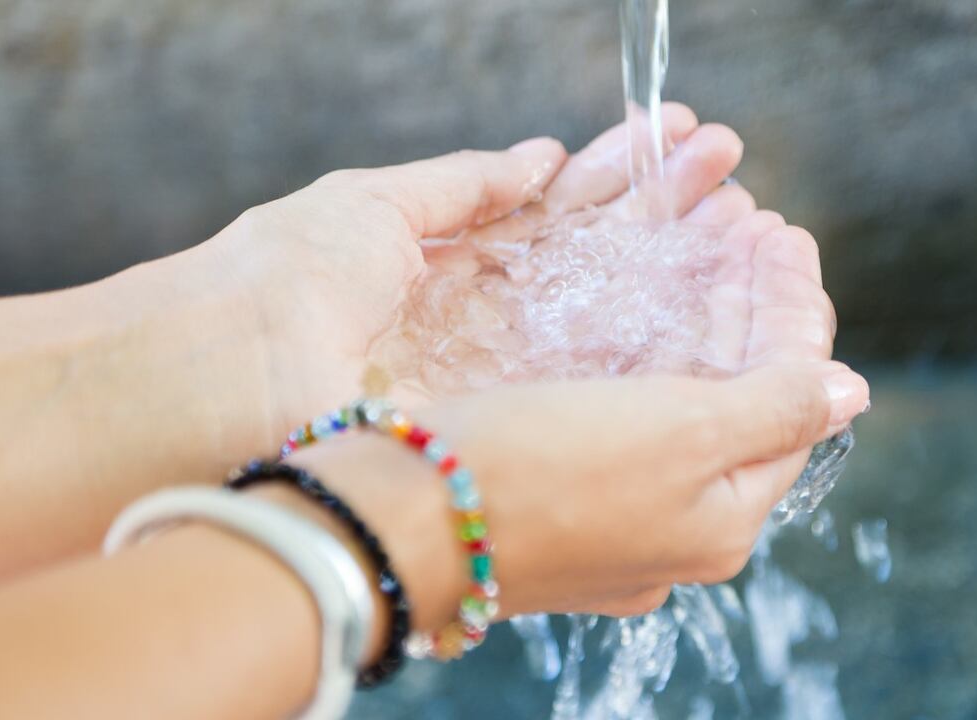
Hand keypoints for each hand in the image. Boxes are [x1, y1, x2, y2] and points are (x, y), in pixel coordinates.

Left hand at [195, 103, 747, 438]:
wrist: (229, 380)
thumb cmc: (285, 277)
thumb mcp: (377, 204)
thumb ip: (466, 185)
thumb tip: (540, 157)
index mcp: (463, 257)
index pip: (566, 206)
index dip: (625, 171)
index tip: (682, 134)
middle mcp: (499, 317)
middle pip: (604, 256)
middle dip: (670, 209)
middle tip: (734, 172)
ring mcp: (512, 369)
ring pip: (618, 311)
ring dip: (681, 263)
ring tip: (747, 220)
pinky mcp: (517, 416)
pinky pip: (602, 373)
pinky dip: (664, 336)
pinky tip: (717, 294)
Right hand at [290, 216, 867, 626]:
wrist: (393, 522)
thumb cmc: (539, 474)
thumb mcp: (680, 434)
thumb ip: (773, 407)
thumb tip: (848, 391)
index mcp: (722, 519)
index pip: (790, 399)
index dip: (794, 311)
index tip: (784, 234)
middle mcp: (674, 526)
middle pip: (735, 398)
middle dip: (746, 306)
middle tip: (750, 226)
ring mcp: (613, 513)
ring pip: (677, 400)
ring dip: (696, 318)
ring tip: (705, 242)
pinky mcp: (556, 491)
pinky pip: (622, 411)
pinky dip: (640, 349)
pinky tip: (635, 302)